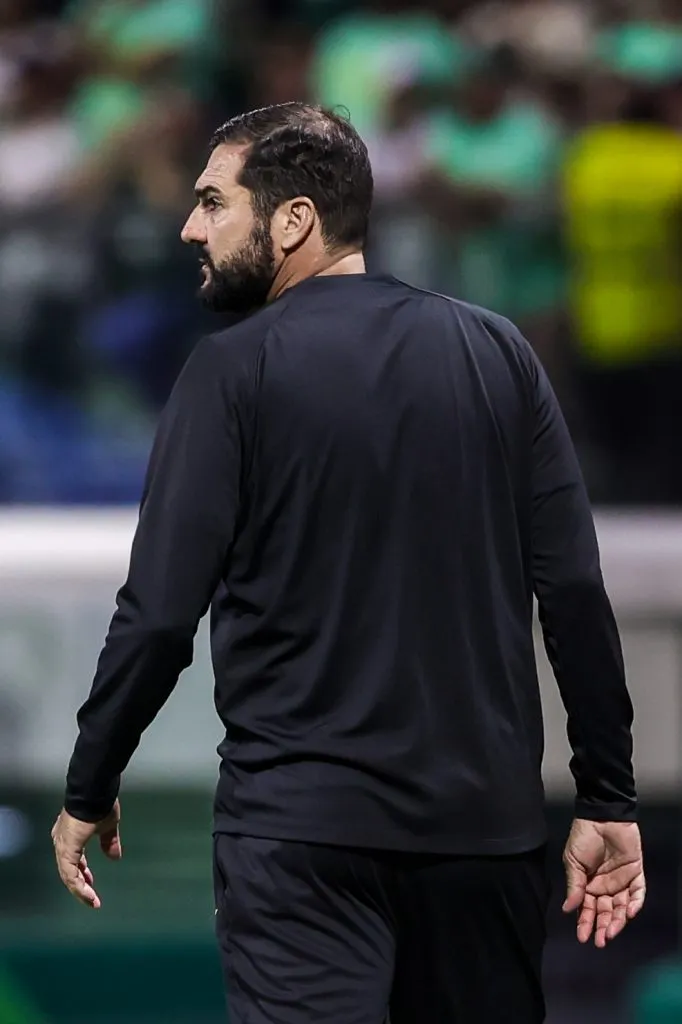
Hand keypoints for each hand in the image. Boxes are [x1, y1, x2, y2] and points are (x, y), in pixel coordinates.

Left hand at [51, 800, 121, 908]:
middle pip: (68, 871)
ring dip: (80, 890)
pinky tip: (89, 894)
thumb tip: (115, 857)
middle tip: (92, 898)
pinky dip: (79, 887)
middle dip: (81, 885)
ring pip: (68, 876)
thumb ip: (109, 842)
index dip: (82, 873)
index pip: (73, 860)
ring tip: (92, 901)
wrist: (94, 792)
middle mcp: (61, 842)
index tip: (92, 884)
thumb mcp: (107, 826)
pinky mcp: (66, 851)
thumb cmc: (100, 805)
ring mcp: (62, 847)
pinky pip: (70, 875)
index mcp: (70, 836)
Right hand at [563, 818, 644, 947]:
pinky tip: (629, 913)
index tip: (582, 937)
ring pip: (621, 907)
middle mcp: (605, 886)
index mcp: (587, 884)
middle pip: (605, 912)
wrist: (602, 816)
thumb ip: (574, 885)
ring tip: (612, 932)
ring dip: (617, 921)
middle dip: (602, 927)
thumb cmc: (584, 837)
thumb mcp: (572, 861)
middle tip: (600, 941)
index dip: (584, 922)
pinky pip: (638, 893)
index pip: (586, 908)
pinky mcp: (636, 873)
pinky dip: (635, 904)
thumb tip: (567, 909)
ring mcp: (621, 881)